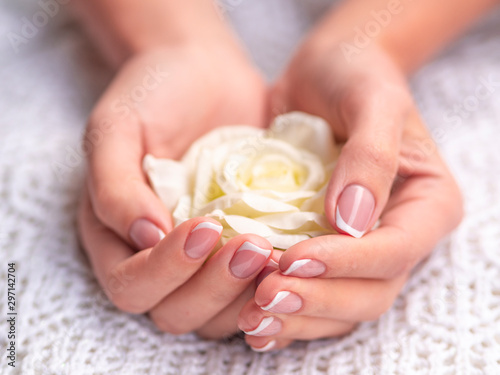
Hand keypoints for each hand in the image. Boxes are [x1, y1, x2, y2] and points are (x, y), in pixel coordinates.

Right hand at [78, 42, 269, 336]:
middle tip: (251, 246)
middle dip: (213, 288)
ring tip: (276, 254)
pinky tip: (294, 257)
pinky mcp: (239, 249)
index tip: (204, 227)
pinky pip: (253, 291)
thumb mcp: (118, 128)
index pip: (130, 286)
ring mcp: (202, 262)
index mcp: (117, 238)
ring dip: (246, 296)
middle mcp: (157, 259)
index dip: (165, 271)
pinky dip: (272, 285)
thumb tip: (144, 239)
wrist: (204, 71)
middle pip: (176, 313)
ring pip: (217, 315)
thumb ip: (114, 186)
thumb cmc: (154, 94)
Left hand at [237, 43, 462, 350]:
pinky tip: (252, 322)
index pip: (395, 252)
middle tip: (265, 296)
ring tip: (252, 319)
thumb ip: (372, 157)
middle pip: (370, 293)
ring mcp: (360, 249)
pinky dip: (285, 314)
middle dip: (318, 300)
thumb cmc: (356, 77)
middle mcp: (397, 236)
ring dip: (297, 317)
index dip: (347, 263)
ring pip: (340, 306)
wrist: (325, 76)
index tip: (294, 258)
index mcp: (426, 205)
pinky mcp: (325, 249)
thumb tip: (352, 222)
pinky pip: (312, 294)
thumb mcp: (372, 100)